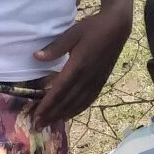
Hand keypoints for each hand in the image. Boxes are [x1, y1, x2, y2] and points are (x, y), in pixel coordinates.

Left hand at [31, 6, 132, 126]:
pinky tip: (69, 114)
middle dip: (51, 114)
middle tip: (38, 126)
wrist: (117, 28)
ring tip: (50, 123)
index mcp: (78, 66)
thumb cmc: (93, 28)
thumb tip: (36, 57)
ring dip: (62, 114)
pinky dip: (77, 109)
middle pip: (67, 101)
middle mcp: (87, 78)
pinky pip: (88, 100)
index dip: (47, 105)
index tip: (36, 115)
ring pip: (77, 103)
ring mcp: (95, 81)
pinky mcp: (101, 82)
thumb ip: (55, 48)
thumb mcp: (72, 33)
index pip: (59, 90)